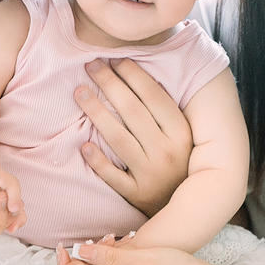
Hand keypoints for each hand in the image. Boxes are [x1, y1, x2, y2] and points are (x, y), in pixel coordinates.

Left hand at [74, 58, 192, 215]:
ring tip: (80, 92)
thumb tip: (145, 64)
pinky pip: (113, 176)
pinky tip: (82, 145)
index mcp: (181, 132)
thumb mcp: (181, 133)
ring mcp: (151, 174)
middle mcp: (167, 151)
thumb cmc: (177, 159)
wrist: (184, 205)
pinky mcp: (136, 194)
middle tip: (91, 66)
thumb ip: (165, 105)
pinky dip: (98, 161)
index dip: (133, 75)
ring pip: (119, 139)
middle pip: (133, 112)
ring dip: (97, 113)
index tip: (115, 59)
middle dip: (110, 85)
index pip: (154, 96)